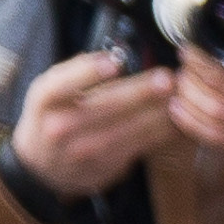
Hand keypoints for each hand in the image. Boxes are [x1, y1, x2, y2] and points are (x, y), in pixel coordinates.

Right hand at [3, 47, 176, 199]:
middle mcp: (60, 127)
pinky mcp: (107, 165)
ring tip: (180, 95)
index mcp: (44, 101)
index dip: (88, 72)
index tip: (115, 61)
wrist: (44, 167)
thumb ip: (77, 75)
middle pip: (105, 106)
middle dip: (141, 91)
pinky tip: (178, 118)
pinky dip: (162, 131)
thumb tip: (116, 55)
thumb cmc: (52, 118)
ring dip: (159, 111)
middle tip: (167, 78)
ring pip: (129, 129)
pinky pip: (140, 145)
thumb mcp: (51, 92)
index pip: (60, 85)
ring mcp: (85, 150)